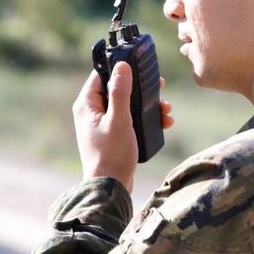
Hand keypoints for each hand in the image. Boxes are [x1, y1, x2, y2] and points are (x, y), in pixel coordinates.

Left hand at [73, 63, 173, 190]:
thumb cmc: (111, 154)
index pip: (100, 75)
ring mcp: (102, 125)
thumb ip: (120, 92)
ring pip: (127, 105)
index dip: (119, 68)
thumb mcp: (119, 120)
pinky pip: (130, 120)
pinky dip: (145, 119)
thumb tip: (122, 65)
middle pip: (117, 89)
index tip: (138, 65)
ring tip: (166, 109)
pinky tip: (163, 122)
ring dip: (147, 105)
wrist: (110, 187)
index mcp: (87, 105)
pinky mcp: (112, 135)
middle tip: (160, 86)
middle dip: (140, 89)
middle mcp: (91, 113)